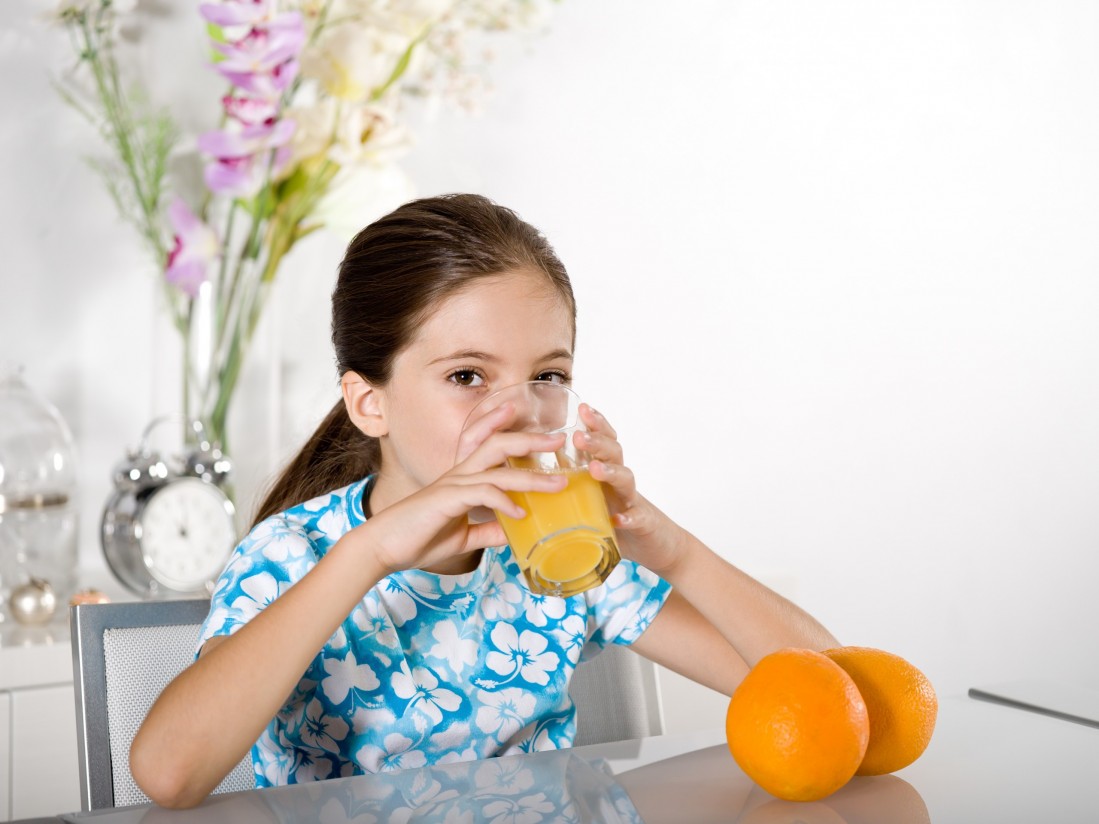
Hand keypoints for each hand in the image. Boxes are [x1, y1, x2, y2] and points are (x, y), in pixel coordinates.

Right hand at [362, 402, 567, 573]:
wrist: (383, 549)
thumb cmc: (418, 541)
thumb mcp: (463, 538)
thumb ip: (489, 530)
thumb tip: (515, 530)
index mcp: (463, 480)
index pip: (491, 447)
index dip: (513, 433)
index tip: (541, 430)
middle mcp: (459, 475)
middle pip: (499, 445)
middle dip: (530, 439)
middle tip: (560, 438)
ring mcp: (453, 485)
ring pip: (498, 469)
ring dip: (531, 476)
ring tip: (558, 483)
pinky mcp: (446, 499)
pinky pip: (482, 493)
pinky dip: (505, 502)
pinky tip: (520, 513)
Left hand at [578, 403, 688, 574]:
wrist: (656, 545)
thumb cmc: (617, 517)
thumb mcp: (594, 497)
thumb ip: (574, 481)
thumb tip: (538, 470)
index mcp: (607, 472)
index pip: (605, 441)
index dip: (596, 424)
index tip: (583, 408)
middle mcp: (620, 482)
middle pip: (613, 454)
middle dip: (597, 442)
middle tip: (578, 436)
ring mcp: (632, 502)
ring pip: (626, 480)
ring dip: (611, 472)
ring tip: (595, 469)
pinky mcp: (643, 524)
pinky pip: (637, 518)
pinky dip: (629, 517)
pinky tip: (619, 518)